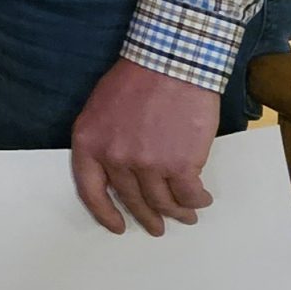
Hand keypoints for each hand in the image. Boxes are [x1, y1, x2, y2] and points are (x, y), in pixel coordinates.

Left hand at [69, 58, 220, 234]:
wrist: (171, 63)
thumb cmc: (136, 79)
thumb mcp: (101, 108)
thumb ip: (105, 141)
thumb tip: (119, 171)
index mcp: (89, 143)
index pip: (90, 190)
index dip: (104, 213)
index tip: (118, 226)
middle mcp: (115, 158)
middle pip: (132, 199)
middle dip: (147, 216)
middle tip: (157, 226)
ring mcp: (148, 164)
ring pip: (163, 202)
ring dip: (176, 213)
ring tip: (185, 216)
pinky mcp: (181, 165)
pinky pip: (189, 195)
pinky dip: (197, 200)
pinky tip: (201, 199)